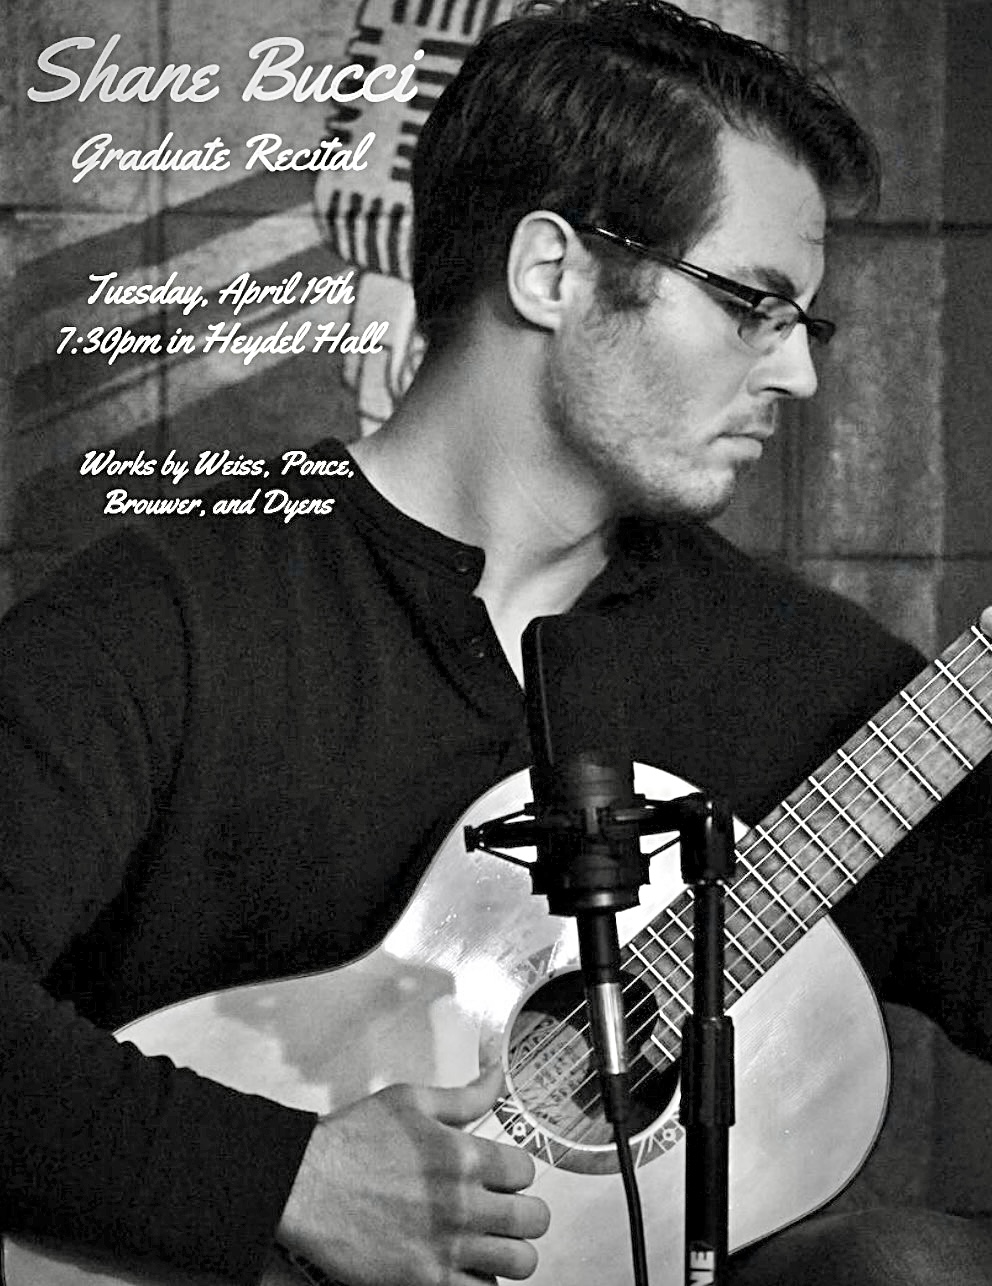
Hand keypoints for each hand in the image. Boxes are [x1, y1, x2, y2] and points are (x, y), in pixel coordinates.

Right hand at [276, 1063, 549, 1285]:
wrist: (305, 1185)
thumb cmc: (353, 1140)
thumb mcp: (411, 1101)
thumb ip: (465, 1096)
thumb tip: (498, 1076)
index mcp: (463, 1155)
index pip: (527, 1170)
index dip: (517, 1171)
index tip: (502, 1175)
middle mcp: (463, 1204)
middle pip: (533, 1219)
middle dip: (524, 1212)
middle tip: (505, 1210)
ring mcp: (445, 1247)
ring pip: (519, 1263)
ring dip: (511, 1251)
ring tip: (492, 1242)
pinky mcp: (424, 1282)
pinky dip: (480, 1280)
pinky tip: (465, 1265)